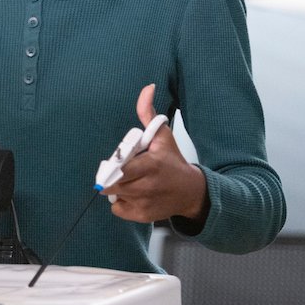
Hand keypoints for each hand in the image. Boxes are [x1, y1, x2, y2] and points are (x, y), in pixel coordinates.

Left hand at [101, 84, 206, 227]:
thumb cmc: (172, 161)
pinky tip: (134, 195)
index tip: (112, 164)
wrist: (193, 192)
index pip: (121, 169)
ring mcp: (146, 203)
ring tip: (130, 181)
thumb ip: (148, 113)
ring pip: (114, 196)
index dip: (112, 167)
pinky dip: (121, 203)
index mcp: (152, 165)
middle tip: (119, 171)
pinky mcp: (143, 216)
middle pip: (113, 184)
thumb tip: (147, 88)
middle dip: (111, 177)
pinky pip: (118, 210)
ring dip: (116, 189)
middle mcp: (149, 186)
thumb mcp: (163, 136)